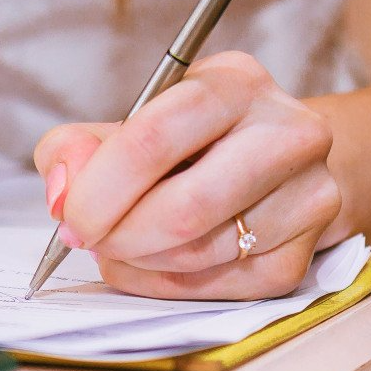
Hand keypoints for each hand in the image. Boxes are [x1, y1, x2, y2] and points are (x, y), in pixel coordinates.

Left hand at [36, 52, 345, 299]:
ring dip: (139, 261)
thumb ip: (77, 148)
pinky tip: (151, 264)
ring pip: (201, 253)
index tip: (70, 214)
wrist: (278, 163)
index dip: (100, 187)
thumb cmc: (192, 141)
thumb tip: (62, 192)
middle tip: (86, 239)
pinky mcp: (306, 253)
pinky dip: (167, 285)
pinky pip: (221, 288)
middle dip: (118, 235)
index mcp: (235, 83)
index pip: (155, 136)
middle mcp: (286, 132)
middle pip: (185, 206)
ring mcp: (308, 195)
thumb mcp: (131, 123)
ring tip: (118, 246)